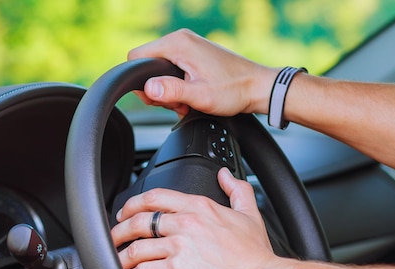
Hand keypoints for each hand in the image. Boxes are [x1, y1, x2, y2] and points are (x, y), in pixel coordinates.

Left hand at [111, 168, 278, 268]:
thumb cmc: (256, 256)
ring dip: (121, 255)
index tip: (126, 211)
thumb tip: (225, 174)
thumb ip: (237, 190)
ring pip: (137, 246)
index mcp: (199, 207)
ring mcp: (180, 246)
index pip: (156, 196)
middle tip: (114, 237)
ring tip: (116, 262)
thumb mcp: (250, 214)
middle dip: (120, 229)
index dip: (134, 203)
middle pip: (139, 220)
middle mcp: (186, 223)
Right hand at [127, 29, 276, 116]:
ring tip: (186, 101)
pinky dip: (177, 86)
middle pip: (147, 65)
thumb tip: (148, 88)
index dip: (140, 82)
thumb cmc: (234, 90)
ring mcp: (188, 46)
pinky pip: (172, 69)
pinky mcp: (193, 54)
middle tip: (176, 102)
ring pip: (159, 69)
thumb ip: (171, 91)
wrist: (258, 87)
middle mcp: (181, 39)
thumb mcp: (199, 95)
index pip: (136, 57)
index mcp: (178, 44)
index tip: (158, 97)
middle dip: (156, 89)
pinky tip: (190, 96)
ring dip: (168, 90)